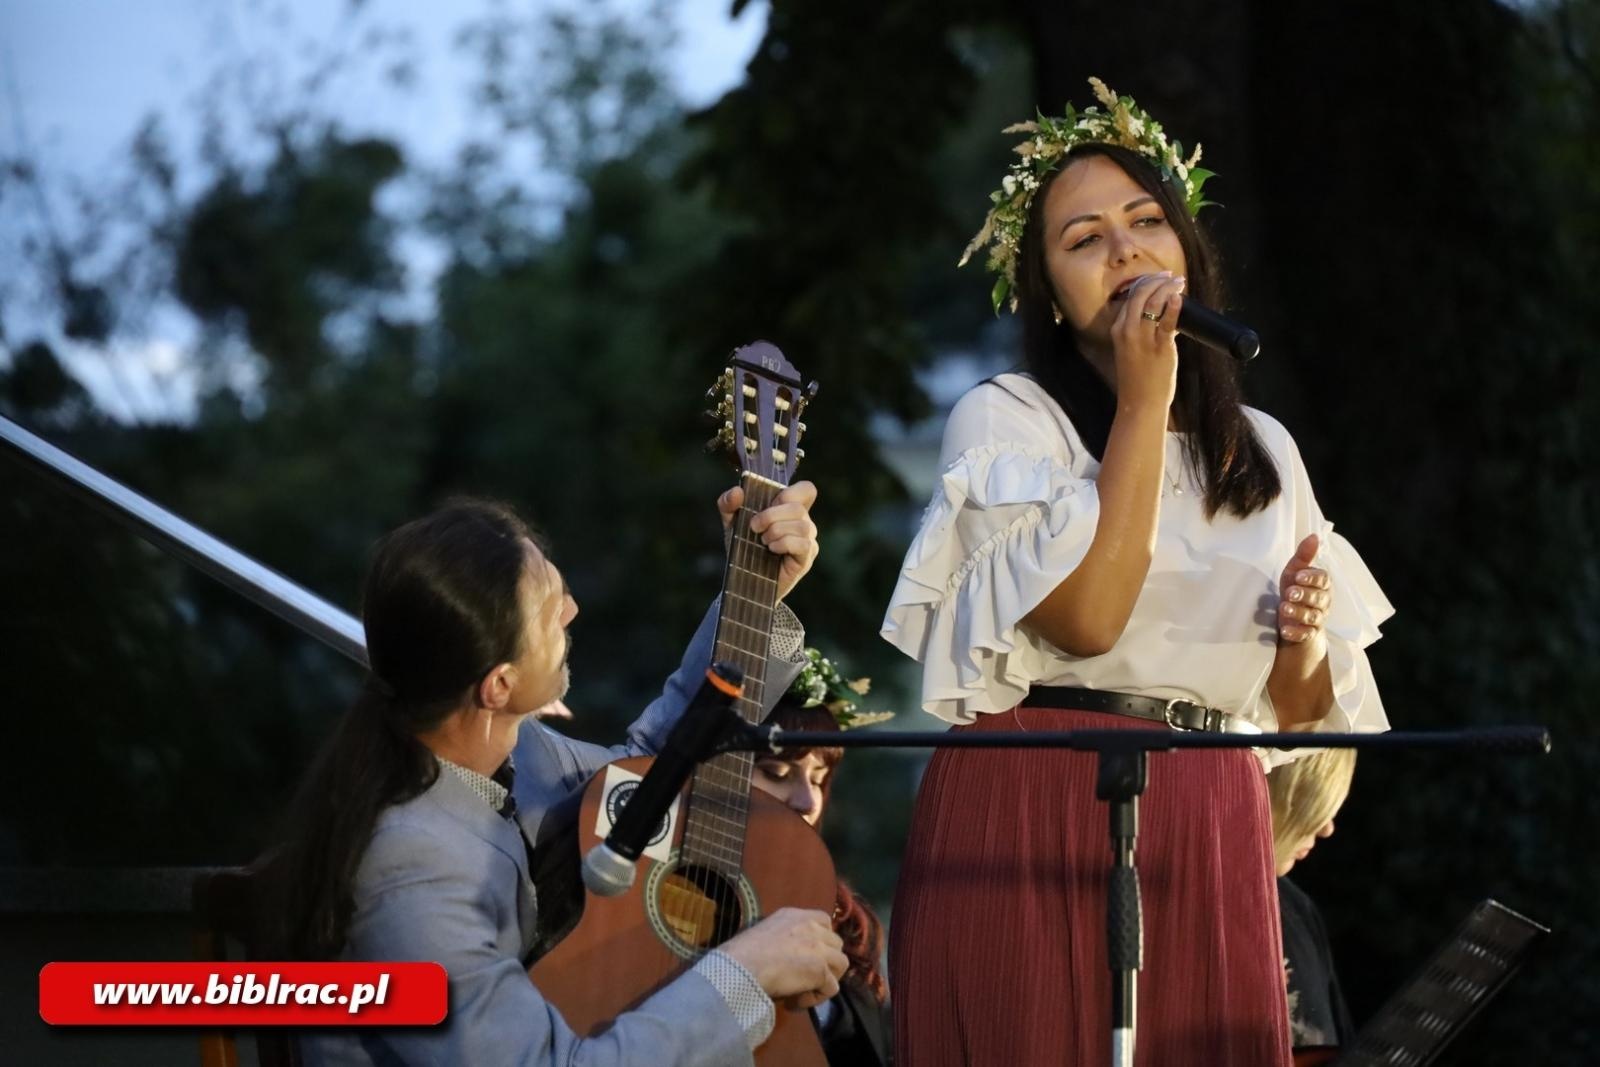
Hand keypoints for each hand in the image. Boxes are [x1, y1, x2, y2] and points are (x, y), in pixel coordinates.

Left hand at [717, 480, 819, 600]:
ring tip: (763, 541)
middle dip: (771, 515)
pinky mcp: (806, 557)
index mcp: (789, 508)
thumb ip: (728, 504)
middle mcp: (803, 521)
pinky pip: (803, 543)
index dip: (790, 492)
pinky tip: (772, 550)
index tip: (769, 503)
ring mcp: (808, 540)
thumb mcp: (731, 523)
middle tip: (754, 527)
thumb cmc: (743, 548)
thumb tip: (737, 491)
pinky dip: (784, 544)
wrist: (744, 581)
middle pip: (798, 507)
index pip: (806, 489)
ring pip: (802, 525)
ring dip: (776, 531)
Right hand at [718, 907, 846, 1007]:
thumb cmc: (742, 954)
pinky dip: (816, 998)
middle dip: (825, 961)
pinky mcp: (821, 970)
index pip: (823, 921)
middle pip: (835, 944)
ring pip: (840, 964)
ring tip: (804, 990)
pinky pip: (831, 988)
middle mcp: (811, 926)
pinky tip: (796, 1002)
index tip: (806, 956)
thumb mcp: (764, 933)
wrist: (741, 967)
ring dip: (826, 979)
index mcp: (794, 915)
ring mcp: (819, 947)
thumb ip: (783, 938)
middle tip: (805, 977)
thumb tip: (786, 956)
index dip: (821, 941)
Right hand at [1110, 271, 1183, 410]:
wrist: (1139, 402)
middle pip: (1141, 294)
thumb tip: (1166, 314)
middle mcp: (1127, 331)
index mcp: (1117, 329)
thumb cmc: (1137, 378)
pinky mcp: (1159, 347)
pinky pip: (1167, 321)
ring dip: (1168, 288)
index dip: (1146, 282)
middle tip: (1171, 277)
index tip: (1159, 278)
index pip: (1130, 296)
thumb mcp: (1130, 350)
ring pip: (1154, 302)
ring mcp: (1142, 339)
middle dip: (1157, 280)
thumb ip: (1142, 331)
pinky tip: (1179, 297)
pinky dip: (1174, 306)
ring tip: (1179, 283)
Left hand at [1277, 533, 1331, 645]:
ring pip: (1312, 617)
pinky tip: (1285, 630)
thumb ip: (1304, 555)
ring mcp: (1317, 619)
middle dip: (1304, 595)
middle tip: (1290, 593)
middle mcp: (1323, 602)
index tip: (1298, 576)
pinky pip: (1305, 635)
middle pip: (1319, 598)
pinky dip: (1295, 633)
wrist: (1293, 619)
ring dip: (1298, 613)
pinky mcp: (1308, 634)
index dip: (1312, 578)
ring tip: (1284, 608)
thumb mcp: (1294, 572)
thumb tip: (1314, 536)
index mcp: (1322, 585)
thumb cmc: (1294, 590)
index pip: (1323, 580)